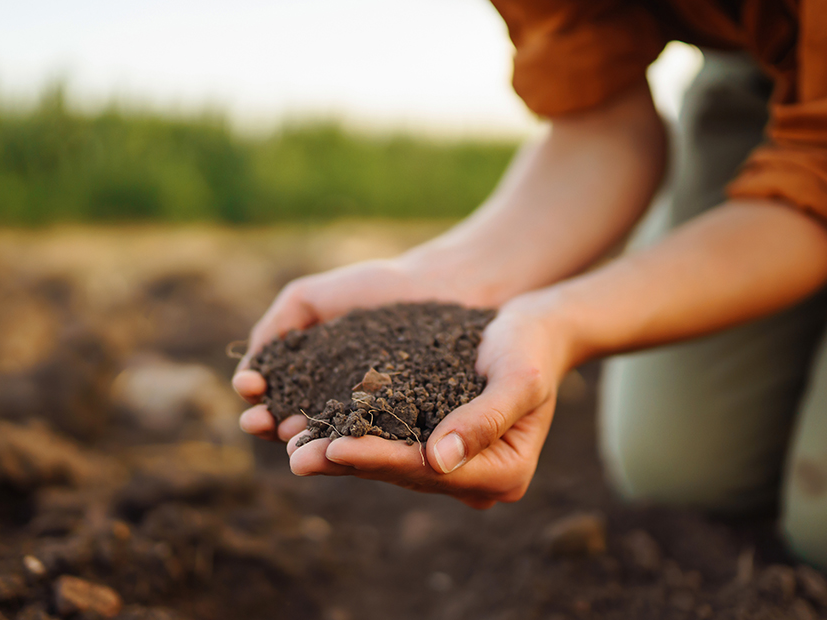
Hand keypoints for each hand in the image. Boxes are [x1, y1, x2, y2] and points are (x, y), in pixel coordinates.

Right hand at [232, 257, 477, 441]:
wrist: (438, 285)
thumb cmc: (375, 288)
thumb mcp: (309, 298)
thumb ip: (276, 326)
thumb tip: (248, 372)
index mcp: (310, 378)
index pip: (273, 396)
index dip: (257, 397)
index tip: (249, 388)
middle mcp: (335, 404)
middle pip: (292, 424)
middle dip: (270, 425)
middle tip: (259, 421)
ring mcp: (368, 419)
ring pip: (328, 438)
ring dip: (304, 441)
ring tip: (289, 438)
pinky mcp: (403, 427)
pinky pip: (374, 438)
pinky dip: (351, 443)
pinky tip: (335, 440)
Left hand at [284, 292, 572, 508]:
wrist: (534, 331)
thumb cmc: (531, 347)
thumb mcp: (518, 377)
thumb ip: (484, 418)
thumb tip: (439, 460)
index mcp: (504, 474)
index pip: (428, 470)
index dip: (379, 458)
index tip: (334, 447)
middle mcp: (477, 480)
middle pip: (402, 474)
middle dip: (347, 463)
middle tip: (295, 456)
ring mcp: (454, 467)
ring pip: (388, 465)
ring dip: (339, 456)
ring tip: (292, 446)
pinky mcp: (433, 446)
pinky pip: (387, 446)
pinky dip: (351, 437)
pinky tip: (312, 429)